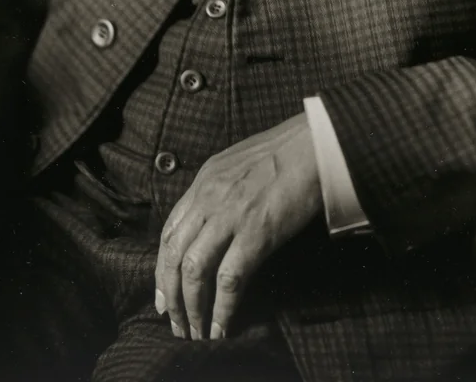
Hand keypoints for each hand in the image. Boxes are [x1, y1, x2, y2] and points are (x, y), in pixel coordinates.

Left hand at [155, 113, 321, 340]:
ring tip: (196, 332)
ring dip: (192, 307)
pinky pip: (229, 280)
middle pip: (174, 255)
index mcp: (203, 181)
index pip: (169, 232)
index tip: (163, 295)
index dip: (162, 269)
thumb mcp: (237, 163)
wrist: (313, 143)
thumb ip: (218, 189)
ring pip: (194, 271)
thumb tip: (211, 221)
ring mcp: (230, 216)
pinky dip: (222, 308)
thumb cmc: (284, 151)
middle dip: (171, 296)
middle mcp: (209, 199)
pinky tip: (221, 327)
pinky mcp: (256, 233)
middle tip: (175, 323)